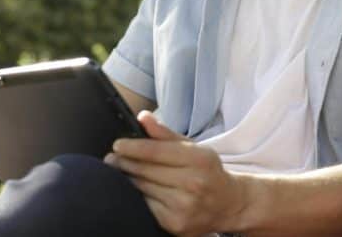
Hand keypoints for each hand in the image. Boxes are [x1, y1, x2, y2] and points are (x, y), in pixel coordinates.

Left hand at [104, 111, 250, 235]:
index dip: (133, 147)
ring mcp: (184, 206)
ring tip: (120, 171)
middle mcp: (193, 183)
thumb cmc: (207, 172)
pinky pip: (145, 206)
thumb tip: (143, 117)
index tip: (118, 145)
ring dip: (127, 179)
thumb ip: (166, 133)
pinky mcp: (175, 224)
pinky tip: (133, 189)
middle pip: (146, 170)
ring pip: (142, 188)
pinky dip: (136, 196)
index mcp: (199, 160)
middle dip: (125, 163)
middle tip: (112, 157)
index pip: (156, 151)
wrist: (229, 205)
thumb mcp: (193, 148)